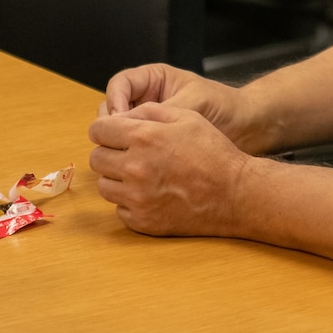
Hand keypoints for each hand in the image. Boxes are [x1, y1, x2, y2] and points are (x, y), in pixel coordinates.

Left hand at [88, 102, 253, 237]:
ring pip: (104, 186)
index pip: (97, 130)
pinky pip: (119, 209)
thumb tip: (119, 116)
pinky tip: (150, 194)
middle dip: (109, 153)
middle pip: (96, 158)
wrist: (235, 193)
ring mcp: (137, 198)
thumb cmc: (212, 151)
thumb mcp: (185, 116)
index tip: (115, 133)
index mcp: (143, 137)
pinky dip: (129, 202)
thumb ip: (147, 111)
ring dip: (117, 178)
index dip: (106, 129)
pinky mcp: (143, 221)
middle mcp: (135, 168)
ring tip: (141, 174)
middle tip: (130, 154)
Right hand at [100, 63, 262, 150]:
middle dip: (111, 125)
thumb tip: (129, 122)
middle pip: (112, 108)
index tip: (120, 121)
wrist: (246, 128)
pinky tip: (137, 167)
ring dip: (118, 144)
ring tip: (128, 157)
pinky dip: (130, 157)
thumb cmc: (223, 106)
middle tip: (118, 142)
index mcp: (153, 80)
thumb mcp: (192, 102)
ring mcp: (147, 123)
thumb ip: (162, 109)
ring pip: (118, 132)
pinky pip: (132, 150)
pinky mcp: (152, 145)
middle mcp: (146, 99)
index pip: (120, 85)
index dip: (115, 101)